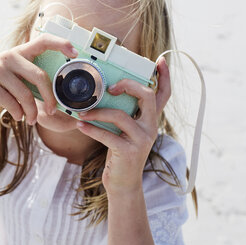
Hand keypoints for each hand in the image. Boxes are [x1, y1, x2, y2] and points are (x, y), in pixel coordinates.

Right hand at [0, 34, 78, 124]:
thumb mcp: (12, 76)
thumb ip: (30, 78)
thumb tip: (57, 96)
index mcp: (18, 53)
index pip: (42, 41)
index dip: (61, 44)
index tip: (75, 53)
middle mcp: (8, 57)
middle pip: (39, 76)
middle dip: (49, 97)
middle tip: (52, 110)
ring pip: (26, 94)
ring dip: (32, 111)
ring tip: (31, 120)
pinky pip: (12, 103)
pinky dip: (18, 113)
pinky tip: (18, 117)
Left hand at [76, 57, 170, 195]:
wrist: (123, 184)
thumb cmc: (119, 153)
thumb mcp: (124, 131)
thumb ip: (121, 114)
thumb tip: (103, 93)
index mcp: (150, 120)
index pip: (163, 95)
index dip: (165, 77)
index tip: (160, 60)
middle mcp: (151, 127)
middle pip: (147, 96)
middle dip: (128, 85)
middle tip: (110, 88)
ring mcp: (142, 140)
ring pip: (120, 116)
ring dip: (98, 112)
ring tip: (82, 113)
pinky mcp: (129, 152)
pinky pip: (108, 135)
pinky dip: (91, 129)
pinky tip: (80, 125)